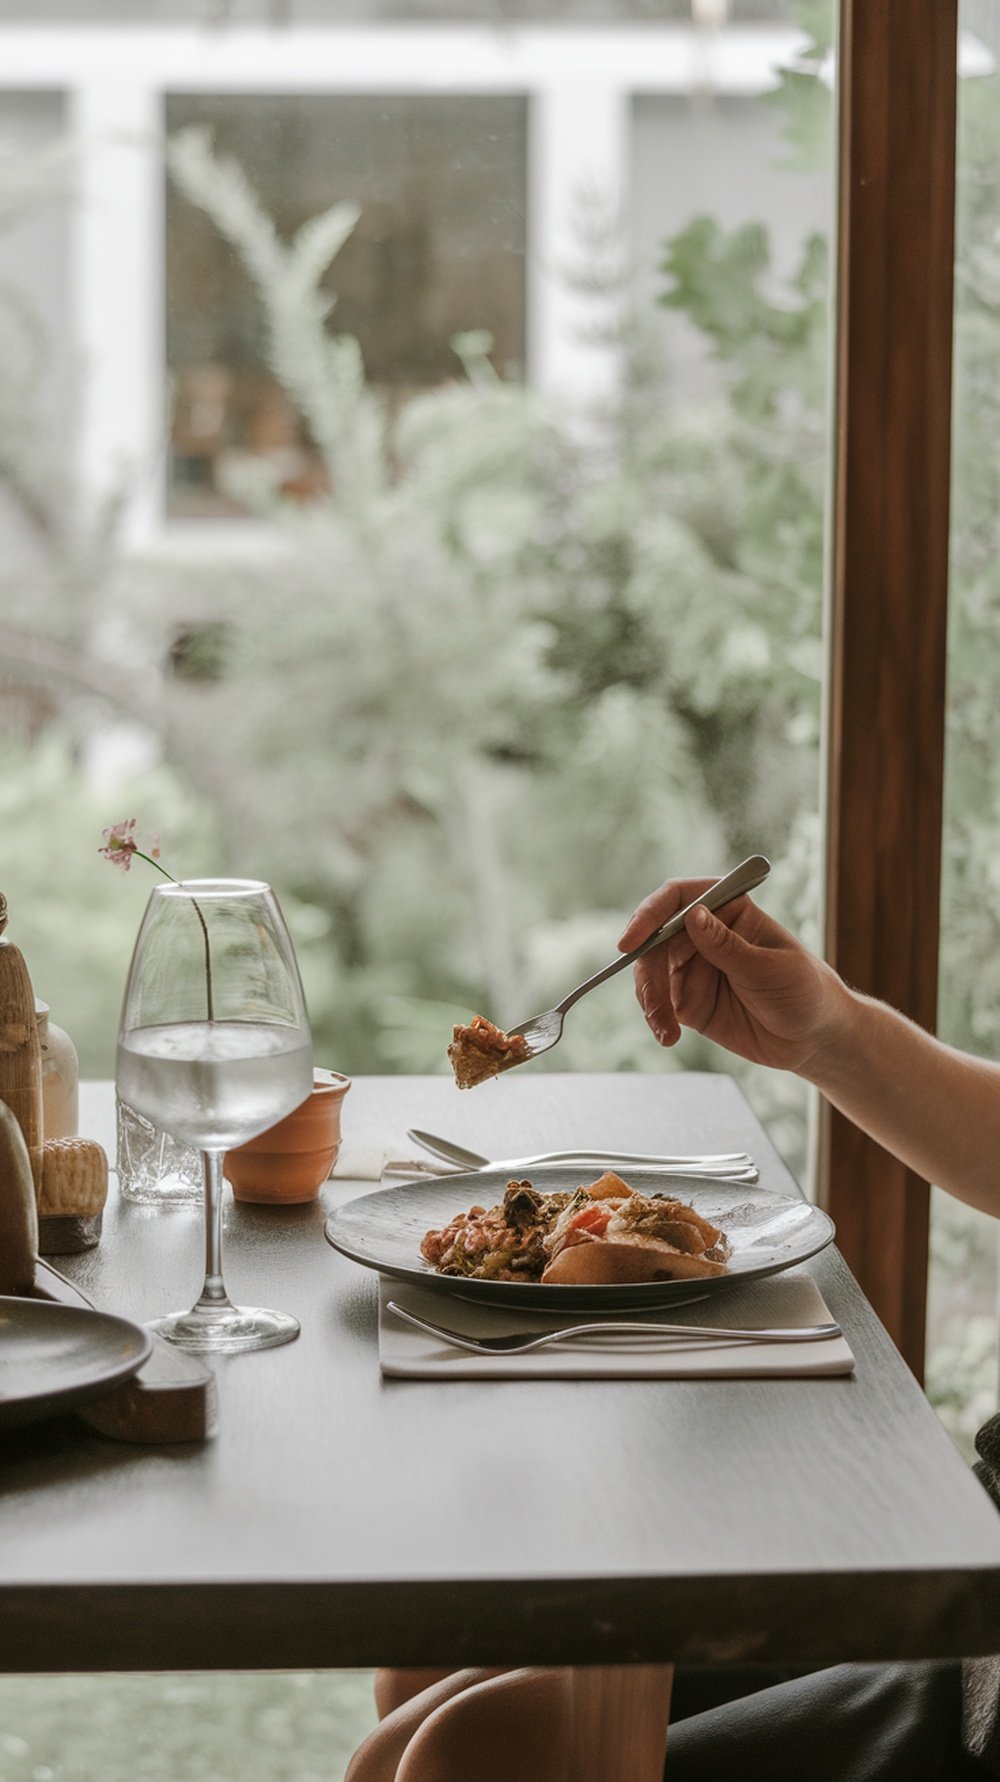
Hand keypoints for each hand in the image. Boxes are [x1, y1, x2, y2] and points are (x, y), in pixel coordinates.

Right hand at [618, 877, 851, 1076]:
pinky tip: (667, 1035)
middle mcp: (704, 933)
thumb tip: (692, 916)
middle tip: (656, 1004)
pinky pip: (658, 1003)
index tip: (631, 941)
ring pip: (650, 973)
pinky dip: (656, 1018)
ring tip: (666, 1028)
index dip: (650, 914)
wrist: (814, 1039)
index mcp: (728, 909)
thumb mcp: (770, 969)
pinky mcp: (688, 999)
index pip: (679, 898)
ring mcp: (693, 966)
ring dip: (651, 1000)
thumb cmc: (805, 991)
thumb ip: (727, 946)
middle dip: (649, 972)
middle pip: (655, 939)